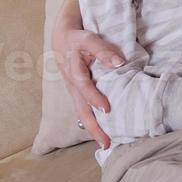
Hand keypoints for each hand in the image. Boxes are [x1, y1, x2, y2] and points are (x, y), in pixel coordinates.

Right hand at [52, 17, 123, 148]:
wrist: (61, 39)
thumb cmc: (78, 39)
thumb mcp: (89, 39)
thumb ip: (103, 50)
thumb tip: (119, 63)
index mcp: (74, 69)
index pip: (83, 85)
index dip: (94, 97)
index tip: (106, 109)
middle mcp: (72, 83)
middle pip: (81, 108)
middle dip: (94, 126)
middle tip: (106, 141)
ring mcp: (72, 90)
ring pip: (81, 113)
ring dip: (93, 128)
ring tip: (105, 143)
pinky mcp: (75, 93)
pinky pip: (82, 110)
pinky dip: (90, 123)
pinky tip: (101, 133)